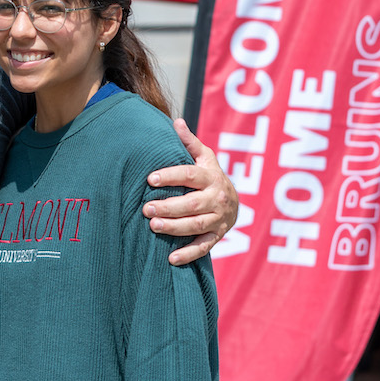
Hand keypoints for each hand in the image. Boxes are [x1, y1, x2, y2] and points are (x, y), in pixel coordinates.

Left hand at [143, 118, 238, 264]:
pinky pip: (203, 247)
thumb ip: (190, 142)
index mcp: (211, 177)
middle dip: (168, 206)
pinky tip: (171, 258)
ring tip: (153, 226)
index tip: (150, 179)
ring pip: (195, 225)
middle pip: (191, 204)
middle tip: (146, 208)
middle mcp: (216, 198)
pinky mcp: (216, 236)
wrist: (233, 202)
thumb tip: (176, 122)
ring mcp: (217, 219)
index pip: (190, 176)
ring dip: (174, 227)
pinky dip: (188, 254)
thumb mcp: (205, 158)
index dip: (171, 177)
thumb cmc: (211, 177)